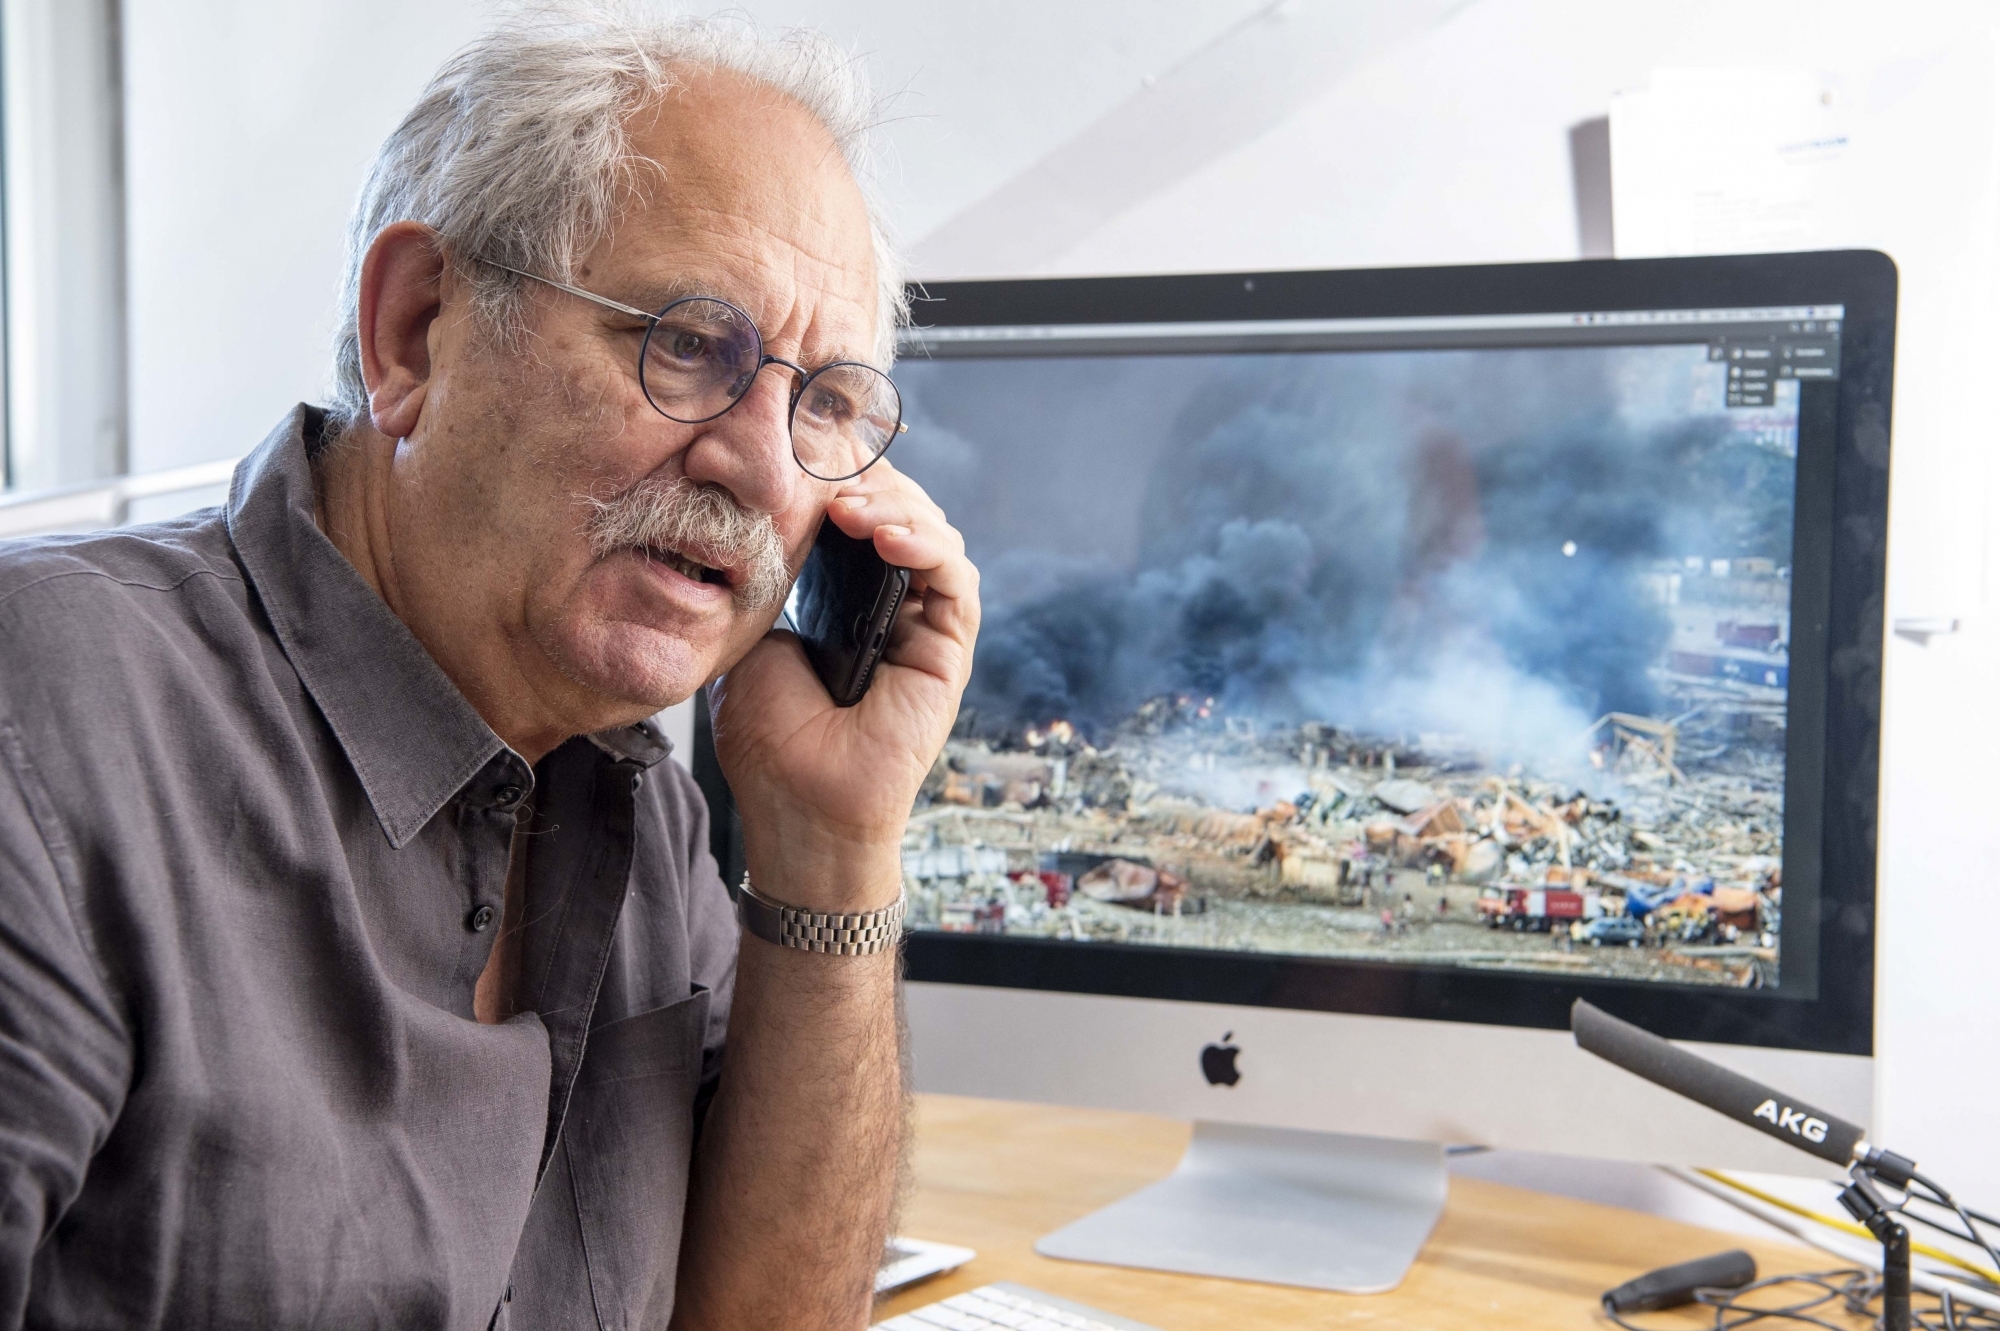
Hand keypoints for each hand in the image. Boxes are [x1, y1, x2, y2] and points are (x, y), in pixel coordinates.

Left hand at [708, 459, 978, 908]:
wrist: (796, 810)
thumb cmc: (769, 739)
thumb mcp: (752, 634)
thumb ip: (772, 574)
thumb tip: (771, 502)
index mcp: (844, 597)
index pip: (856, 514)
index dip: (837, 476)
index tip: (798, 450)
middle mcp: (891, 604)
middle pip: (898, 511)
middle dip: (864, 479)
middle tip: (823, 467)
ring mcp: (923, 626)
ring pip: (932, 534)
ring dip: (893, 506)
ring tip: (845, 506)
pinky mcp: (949, 651)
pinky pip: (955, 580)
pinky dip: (927, 545)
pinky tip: (885, 535)